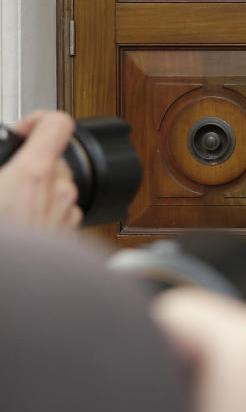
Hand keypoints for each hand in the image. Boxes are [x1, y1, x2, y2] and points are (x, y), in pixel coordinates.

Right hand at [0, 110, 81, 228]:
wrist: (3, 292)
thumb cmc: (3, 236)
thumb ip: (2, 163)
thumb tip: (2, 161)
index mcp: (35, 173)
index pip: (58, 123)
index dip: (39, 119)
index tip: (23, 129)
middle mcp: (60, 189)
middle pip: (53, 157)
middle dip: (29, 162)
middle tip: (7, 177)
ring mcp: (68, 211)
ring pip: (57, 184)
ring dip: (36, 188)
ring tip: (11, 201)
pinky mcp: (71, 230)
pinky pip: (61, 208)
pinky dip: (45, 208)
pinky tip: (23, 218)